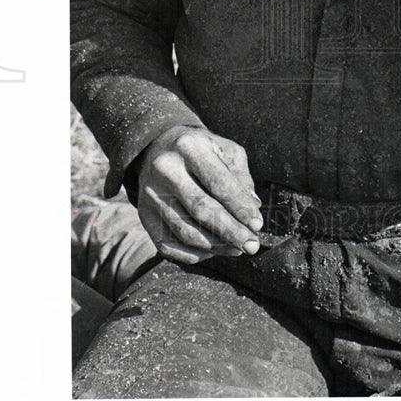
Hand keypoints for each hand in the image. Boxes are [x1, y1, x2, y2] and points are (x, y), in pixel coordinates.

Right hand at [137, 125, 262, 263]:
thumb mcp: (225, 150)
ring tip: (237, 249)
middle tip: (252, 245)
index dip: (240, 207)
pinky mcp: (143, 214)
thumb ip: (241, 177)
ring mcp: (150, 193)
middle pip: (201, 210)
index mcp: (190, 147)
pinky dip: (193, 254)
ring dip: (216, 246)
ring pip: (186, 231)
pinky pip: (168, 244)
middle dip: (231, 232)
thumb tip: (253, 208)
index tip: (257, 225)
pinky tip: (214, 251)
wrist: (159, 147)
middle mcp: (166, 169)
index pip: (218, 183)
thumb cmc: (202, 150)